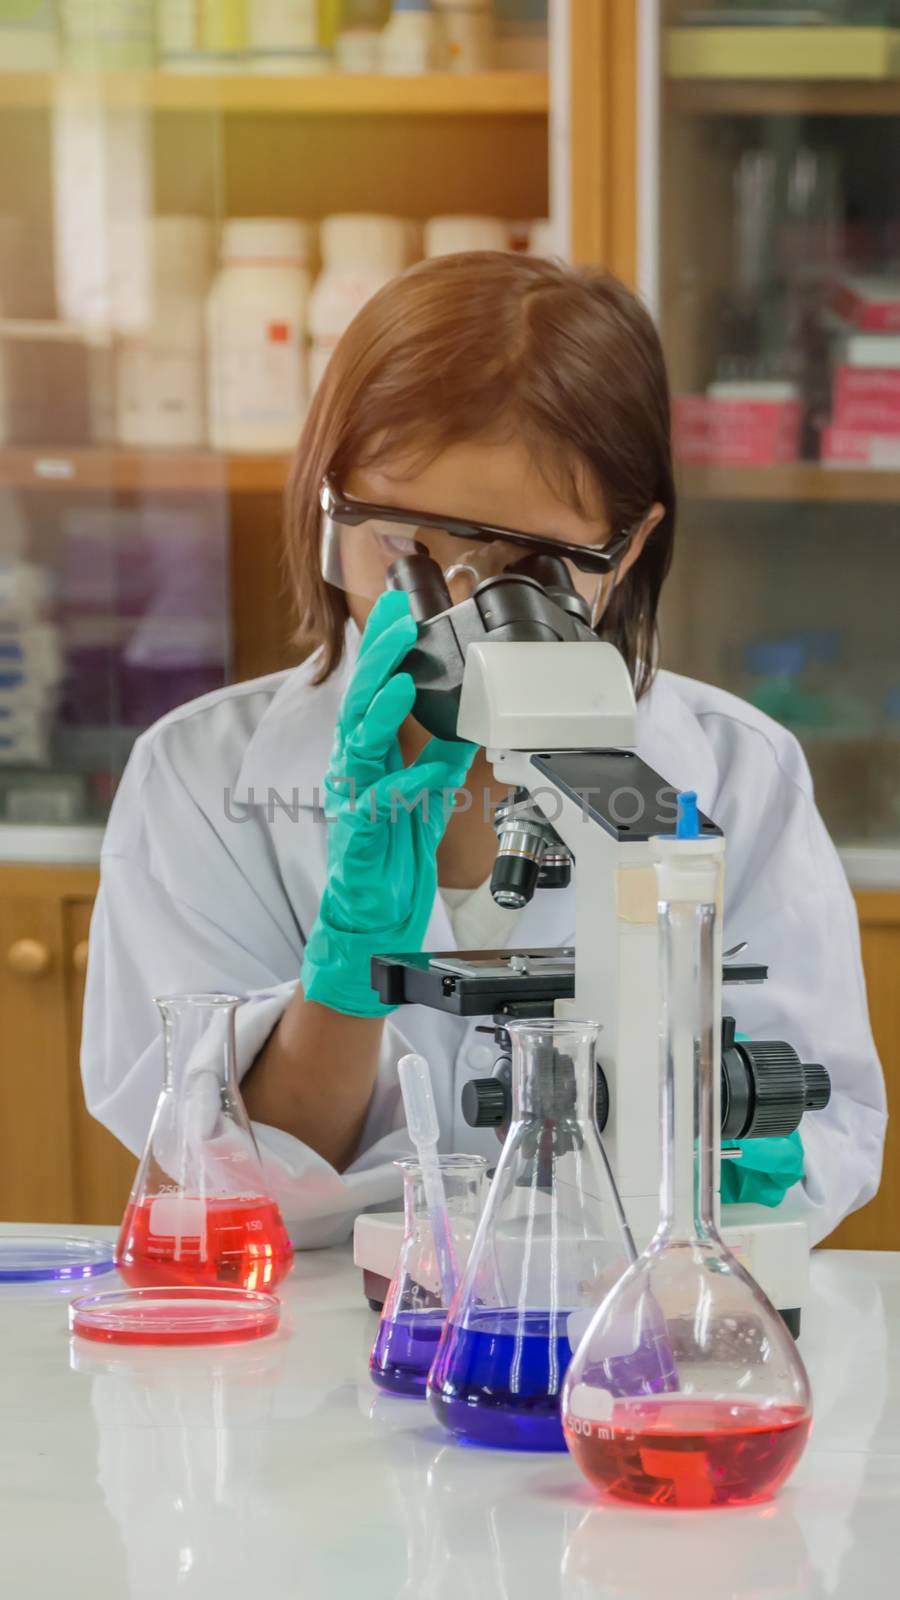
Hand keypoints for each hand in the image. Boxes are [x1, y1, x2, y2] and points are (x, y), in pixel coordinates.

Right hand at [302, 590, 475, 1015]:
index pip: (372, 689)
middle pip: (358, 703)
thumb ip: (443, 757)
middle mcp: (354, 771)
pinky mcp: (360, 837)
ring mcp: (352, 801)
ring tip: (402, 682)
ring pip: (358, 745)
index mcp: (368, 755)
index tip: (396, 606)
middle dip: (378, 661)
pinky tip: (426, 771)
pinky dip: (404, 786)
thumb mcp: (428, 795)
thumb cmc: (391, 854)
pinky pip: (380, 805)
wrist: (375, 915)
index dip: (382, 648)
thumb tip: (472, 721)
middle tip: (400, 625)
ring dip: (381, 712)